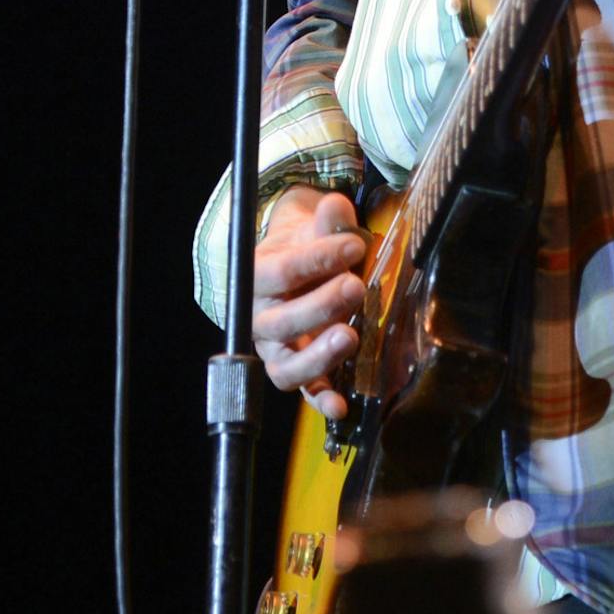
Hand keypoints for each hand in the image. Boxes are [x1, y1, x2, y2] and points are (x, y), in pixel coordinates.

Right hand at [251, 183, 368, 417]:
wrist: (300, 266)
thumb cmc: (308, 245)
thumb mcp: (315, 225)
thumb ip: (327, 219)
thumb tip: (335, 207)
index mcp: (257, 277)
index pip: (280, 272)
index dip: (316, 259)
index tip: (354, 245)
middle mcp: (260, 319)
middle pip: (280, 323)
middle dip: (320, 306)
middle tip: (356, 288)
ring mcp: (277, 351)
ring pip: (285, 366)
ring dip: (317, 356)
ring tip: (350, 336)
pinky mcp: (298, 372)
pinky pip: (305, 393)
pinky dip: (321, 401)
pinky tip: (341, 406)